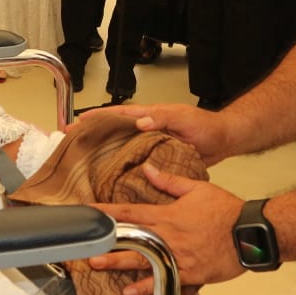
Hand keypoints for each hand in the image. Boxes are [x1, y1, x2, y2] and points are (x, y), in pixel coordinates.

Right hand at [81, 102, 232, 165]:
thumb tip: (140, 121)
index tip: (79, 122)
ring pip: (123, 148)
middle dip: (94, 136)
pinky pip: (137, 163)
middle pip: (115, 132)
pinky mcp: (158, 159)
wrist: (223, 141)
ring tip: (85, 163)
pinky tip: (113, 179)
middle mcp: (147, 130)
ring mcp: (152, 145)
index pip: (119, 114)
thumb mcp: (183, 118)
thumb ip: (162, 118)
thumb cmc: (206, 126)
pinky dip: (124, 169)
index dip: (98, 117)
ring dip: (105, 154)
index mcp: (150, 116)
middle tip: (73, 144)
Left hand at [90, 163, 245, 294]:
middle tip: (86, 250)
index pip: (131, 211)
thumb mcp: (198, 188)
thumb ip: (170, 181)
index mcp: (167, 215)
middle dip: (107, 244)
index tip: (89, 212)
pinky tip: (131, 293)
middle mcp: (168, 237)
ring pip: (143, 262)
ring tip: (99, 268)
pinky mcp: (189, 273)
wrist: (249, 233)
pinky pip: (164, 281)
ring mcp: (177, 257)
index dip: (107, 212)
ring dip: (119, 266)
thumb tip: (148, 169)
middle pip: (131, 240)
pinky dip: (148, 289)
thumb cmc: (226, 210)